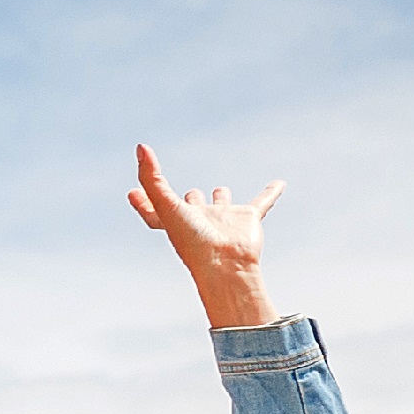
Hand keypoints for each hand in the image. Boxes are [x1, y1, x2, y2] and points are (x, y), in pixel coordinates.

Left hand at [125, 144, 281, 331]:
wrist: (227, 265)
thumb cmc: (193, 241)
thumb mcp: (166, 206)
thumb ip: (152, 178)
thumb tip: (141, 148)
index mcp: (177, 221)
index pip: (156, 210)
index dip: (143, 202)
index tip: (133, 193)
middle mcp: (200, 221)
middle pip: (193, 206)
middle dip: (191, 200)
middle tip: (188, 195)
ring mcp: (225, 220)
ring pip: (223, 206)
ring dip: (222, 199)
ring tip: (220, 191)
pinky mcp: (249, 219)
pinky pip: (262, 202)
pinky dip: (271, 193)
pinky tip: (279, 184)